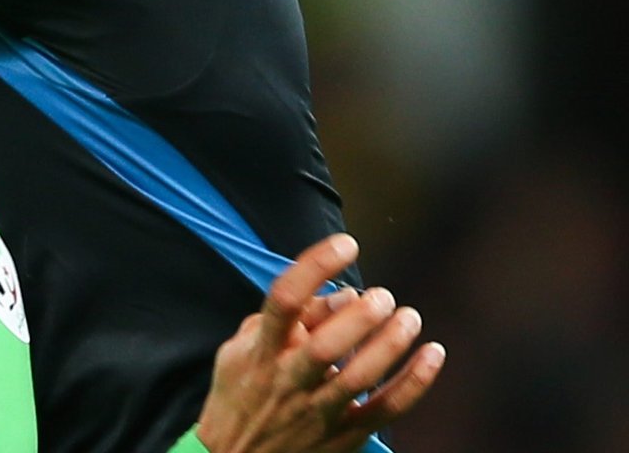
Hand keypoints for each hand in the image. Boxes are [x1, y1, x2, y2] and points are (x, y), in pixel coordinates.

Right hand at [193, 234, 444, 452]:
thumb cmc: (241, 394)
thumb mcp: (242, 349)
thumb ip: (287, 318)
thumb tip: (342, 293)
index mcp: (261, 352)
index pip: (283, 300)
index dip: (315, 266)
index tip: (345, 243)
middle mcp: (287, 381)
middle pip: (324, 346)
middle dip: (360, 317)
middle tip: (383, 296)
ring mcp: (316, 412)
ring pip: (358, 378)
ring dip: (390, 344)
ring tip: (410, 317)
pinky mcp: (343, 435)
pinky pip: (385, 409)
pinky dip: (415, 383)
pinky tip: (434, 354)